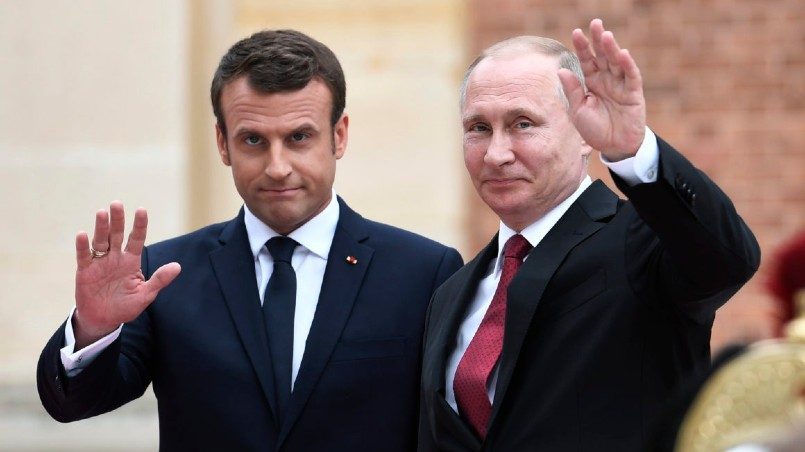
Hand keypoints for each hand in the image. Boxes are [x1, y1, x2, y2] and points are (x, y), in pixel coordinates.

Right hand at [73, 201, 180, 348]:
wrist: (104, 320)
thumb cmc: (126, 306)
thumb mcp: (146, 294)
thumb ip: (159, 280)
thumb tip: (178, 266)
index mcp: (131, 261)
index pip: (136, 239)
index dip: (139, 225)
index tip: (141, 210)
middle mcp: (115, 258)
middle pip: (116, 235)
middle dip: (117, 220)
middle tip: (117, 203)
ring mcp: (100, 263)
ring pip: (100, 241)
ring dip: (101, 227)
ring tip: (102, 213)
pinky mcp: (85, 271)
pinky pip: (83, 256)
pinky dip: (83, 246)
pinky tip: (82, 234)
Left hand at [558, 18, 646, 160]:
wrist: (613, 147)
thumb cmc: (595, 129)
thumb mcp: (578, 110)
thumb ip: (572, 91)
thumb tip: (561, 70)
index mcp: (591, 82)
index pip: (586, 61)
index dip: (582, 47)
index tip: (576, 33)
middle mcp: (606, 80)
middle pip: (602, 56)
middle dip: (598, 40)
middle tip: (595, 23)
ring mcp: (621, 85)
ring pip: (617, 62)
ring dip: (612, 49)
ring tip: (606, 35)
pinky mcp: (634, 93)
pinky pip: (631, 77)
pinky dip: (628, 66)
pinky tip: (623, 54)